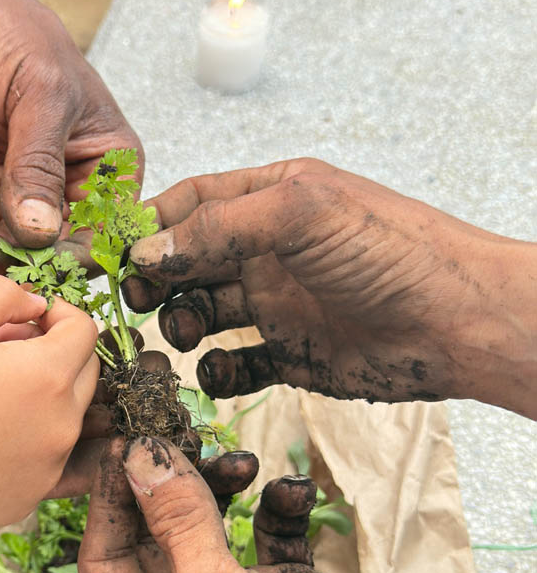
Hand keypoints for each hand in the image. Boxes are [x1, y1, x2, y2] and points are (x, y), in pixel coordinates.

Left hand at [0, 0, 141, 274]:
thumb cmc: (14, 38)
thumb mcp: (40, 95)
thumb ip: (39, 165)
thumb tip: (39, 234)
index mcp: (104, 170)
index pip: (100, 234)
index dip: (71, 258)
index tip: (35, 264)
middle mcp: (64, 195)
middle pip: (44, 255)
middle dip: (6, 259)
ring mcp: (13, 200)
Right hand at [0, 275, 99, 537]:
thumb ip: (1, 296)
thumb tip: (36, 303)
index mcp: (46, 377)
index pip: (85, 330)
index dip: (58, 312)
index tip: (23, 315)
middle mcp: (61, 426)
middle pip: (84, 372)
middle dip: (53, 350)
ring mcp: (49, 468)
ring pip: (67, 413)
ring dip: (41, 392)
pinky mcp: (31, 496)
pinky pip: (46, 453)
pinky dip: (27, 433)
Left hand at [79, 436, 437, 572]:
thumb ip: (177, 524)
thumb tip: (140, 456)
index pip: (105, 556)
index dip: (111, 497)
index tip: (126, 442)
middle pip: (159, 534)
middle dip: (173, 483)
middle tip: (187, 437)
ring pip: (214, 530)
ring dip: (226, 489)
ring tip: (243, 461)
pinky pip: (273, 540)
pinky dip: (281, 510)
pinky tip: (292, 492)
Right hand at [123, 158, 536, 413]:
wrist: (458, 323)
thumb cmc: (390, 251)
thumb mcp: (301, 213)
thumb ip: (218, 227)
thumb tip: (148, 252)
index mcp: (268, 199)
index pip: (190, 203)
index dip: (148, 225)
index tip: (114, 253)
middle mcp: (266, 250)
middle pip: (186, 261)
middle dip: (156, 279)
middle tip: (139, 300)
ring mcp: (275, 303)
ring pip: (202, 312)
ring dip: (180, 324)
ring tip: (182, 332)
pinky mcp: (288, 353)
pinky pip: (234, 365)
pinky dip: (216, 372)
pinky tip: (218, 371)